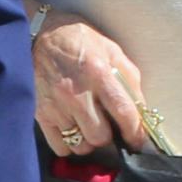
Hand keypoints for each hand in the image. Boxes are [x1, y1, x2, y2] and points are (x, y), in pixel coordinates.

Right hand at [32, 21, 144, 154]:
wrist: (40, 35)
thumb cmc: (80, 43)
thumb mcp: (112, 51)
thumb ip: (129, 80)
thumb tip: (140, 111)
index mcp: (98, 73)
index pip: (123, 112)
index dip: (135, 132)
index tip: (137, 140)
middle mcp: (76, 92)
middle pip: (100, 136)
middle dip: (108, 135)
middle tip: (107, 125)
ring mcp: (56, 105)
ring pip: (81, 145)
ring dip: (89, 140)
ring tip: (88, 126)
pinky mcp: (40, 114)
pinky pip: (60, 147)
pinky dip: (69, 144)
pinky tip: (72, 129)